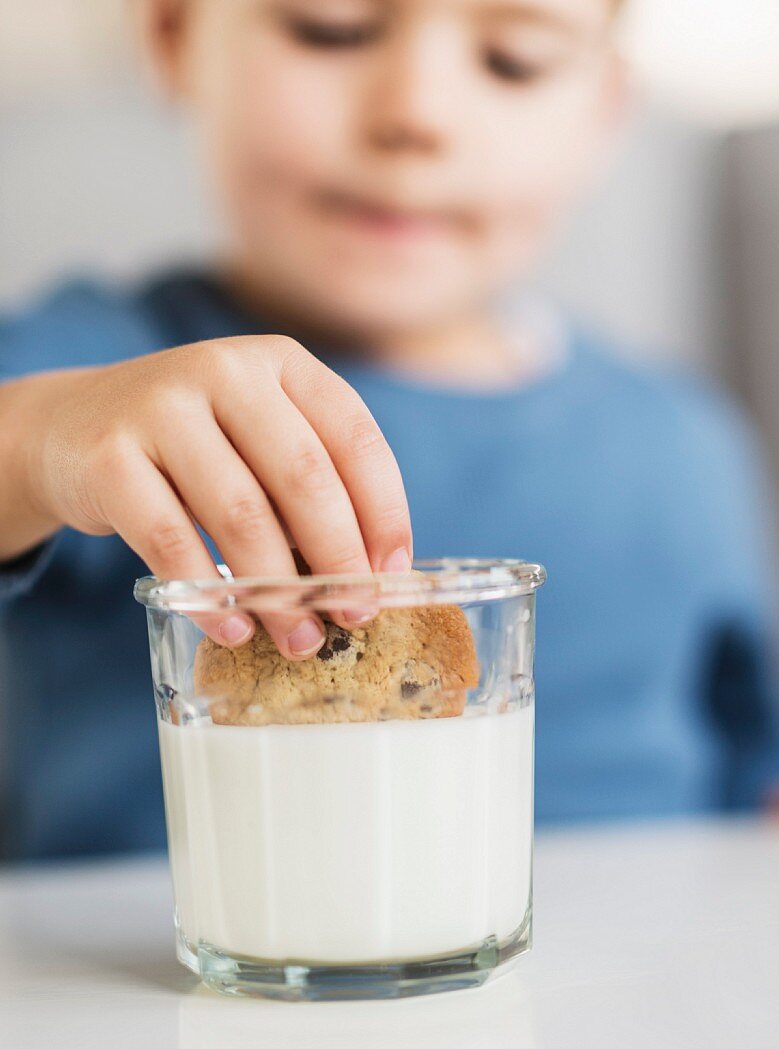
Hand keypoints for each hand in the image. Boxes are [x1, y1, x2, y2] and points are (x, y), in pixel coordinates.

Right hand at [13, 336, 411, 655]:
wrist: (69, 429)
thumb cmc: (192, 448)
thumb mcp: (256, 441)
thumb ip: (308, 488)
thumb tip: (367, 577)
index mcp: (280, 363)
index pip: (355, 438)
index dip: (384, 511)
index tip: (393, 572)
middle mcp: (225, 370)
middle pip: (305, 477)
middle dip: (339, 558)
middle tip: (355, 614)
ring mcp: (162, 408)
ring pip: (243, 514)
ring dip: (279, 591)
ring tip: (299, 638)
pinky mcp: (110, 456)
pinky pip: (173, 542)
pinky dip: (210, 595)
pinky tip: (232, 627)